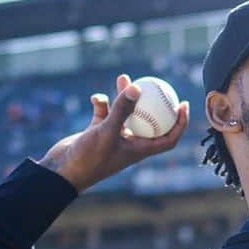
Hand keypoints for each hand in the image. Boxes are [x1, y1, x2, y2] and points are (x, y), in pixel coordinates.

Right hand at [38, 74, 188, 192]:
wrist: (64, 171)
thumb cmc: (89, 158)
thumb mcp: (107, 132)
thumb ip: (122, 109)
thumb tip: (137, 87)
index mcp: (140, 151)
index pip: (168, 138)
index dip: (180, 124)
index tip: (184, 104)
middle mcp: (130, 144)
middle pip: (149, 121)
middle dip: (153, 103)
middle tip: (158, 85)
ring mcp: (114, 137)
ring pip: (125, 113)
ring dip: (124, 97)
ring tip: (123, 78)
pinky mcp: (98, 131)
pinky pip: (104, 113)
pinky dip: (101, 104)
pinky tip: (96, 98)